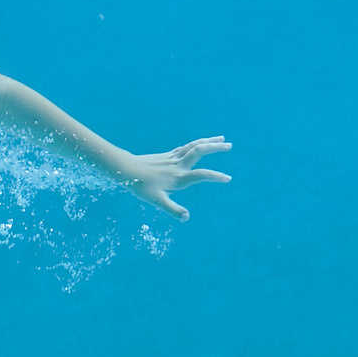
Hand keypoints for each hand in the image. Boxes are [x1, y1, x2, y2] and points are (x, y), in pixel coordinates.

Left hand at [115, 136, 232, 220]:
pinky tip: (200, 144)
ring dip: (208, 141)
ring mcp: (173, 158)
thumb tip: (186, 217)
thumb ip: (172, 209)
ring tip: (221, 138)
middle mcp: (178, 165)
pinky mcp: (168, 155)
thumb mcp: (157, 201)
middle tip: (230, 145)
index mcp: (178, 177)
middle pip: (199, 151)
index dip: (215, 177)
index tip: (228, 178)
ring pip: (194, 146)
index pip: (201, 175)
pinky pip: (186, 147)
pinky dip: (196, 143)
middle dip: (215, 148)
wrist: (126, 169)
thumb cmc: (141, 187)